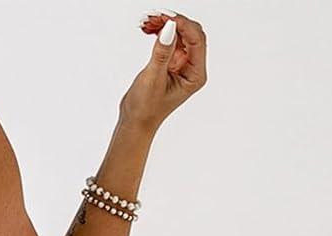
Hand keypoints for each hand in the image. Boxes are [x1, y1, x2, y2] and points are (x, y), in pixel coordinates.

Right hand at [121, 12, 207, 132]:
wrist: (135, 122)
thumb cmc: (145, 109)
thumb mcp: (153, 79)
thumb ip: (162, 52)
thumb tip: (169, 28)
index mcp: (195, 74)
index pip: (196, 40)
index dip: (182, 24)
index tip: (165, 17)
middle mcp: (192, 68)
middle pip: (190, 33)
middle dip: (173, 22)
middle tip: (154, 16)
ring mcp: (182, 64)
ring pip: (179, 34)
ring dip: (164, 24)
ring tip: (147, 22)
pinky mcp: (171, 62)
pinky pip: (170, 40)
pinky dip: (160, 31)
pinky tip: (148, 29)